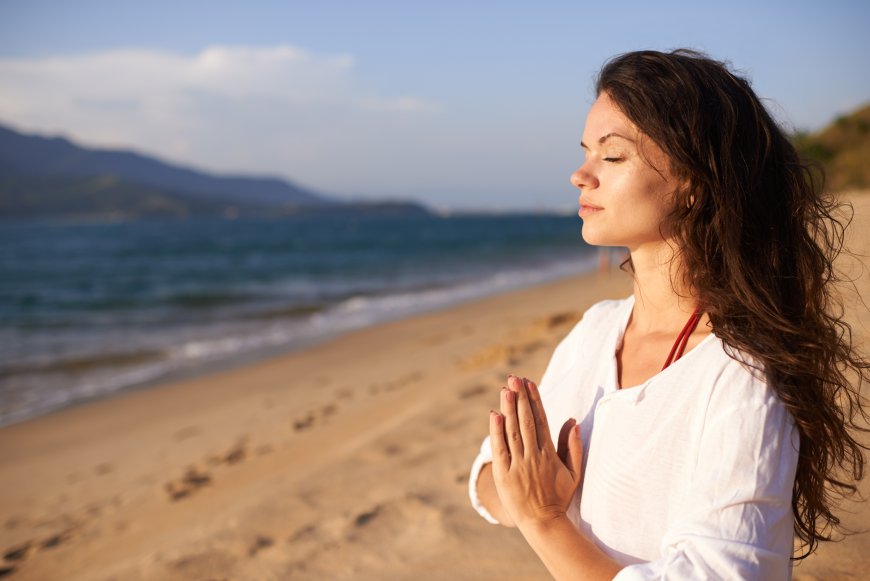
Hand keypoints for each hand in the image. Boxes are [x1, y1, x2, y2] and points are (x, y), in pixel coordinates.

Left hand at [489, 375, 582, 529]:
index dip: (535, 400)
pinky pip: (500, 449)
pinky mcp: (504, 474)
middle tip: (514, 378)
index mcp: (549, 453)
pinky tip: (495, 415)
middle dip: (520, 398)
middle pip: (526, 421)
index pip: (541, 420)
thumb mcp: (573, 472)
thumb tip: (573, 421)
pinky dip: (497, 432)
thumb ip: (573, 446)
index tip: (530, 383)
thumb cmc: (559, 497)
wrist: (543, 523)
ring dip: (509, 409)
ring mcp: (519, 465)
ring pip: (513, 431)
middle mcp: (534, 456)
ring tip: (506, 389)